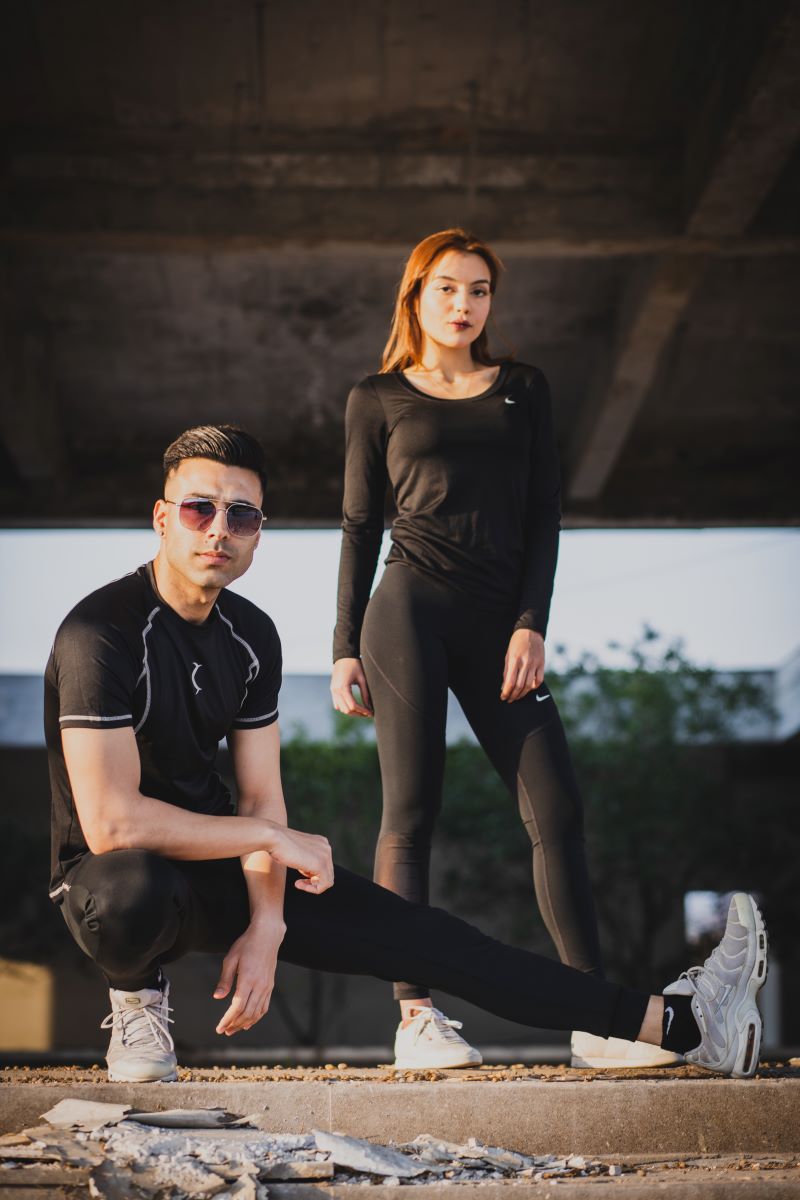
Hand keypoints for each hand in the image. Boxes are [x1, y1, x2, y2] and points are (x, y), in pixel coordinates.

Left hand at [213, 918, 285, 1035]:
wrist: (267, 935)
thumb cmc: (247, 945)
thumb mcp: (231, 959)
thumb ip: (225, 980)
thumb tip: (218, 997)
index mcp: (248, 979)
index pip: (237, 1007)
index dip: (228, 1019)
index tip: (219, 1027)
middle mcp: (260, 985)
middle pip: (247, 1013)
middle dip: (234, 1025)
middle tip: (224, 1031)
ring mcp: (267, 986)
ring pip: (257, 1012)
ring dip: (245, 1023)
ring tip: (234, 1029)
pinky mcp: (270, 986)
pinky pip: (264, 1006)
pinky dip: (256, 1017)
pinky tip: (249, 1021)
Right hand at [264, 824, 333, 893]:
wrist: (274, 838)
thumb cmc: (279, 846)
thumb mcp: (298, 852)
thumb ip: (307, 859)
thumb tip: (310, 873)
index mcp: (322, 843)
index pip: (325, 866)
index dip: (313, 876)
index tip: (300, 878)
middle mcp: (326, 847)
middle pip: (328, 873)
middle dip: (313, 881)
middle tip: (299, 882)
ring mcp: (325, 856)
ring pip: (328, 881)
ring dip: (313, 886)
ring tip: (298, 883)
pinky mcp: (320, 865)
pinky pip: (324, 885)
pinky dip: (312, 889)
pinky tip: (297, 884)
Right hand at [331, 657, 372, 717]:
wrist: (344, 655)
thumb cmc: (355, 665)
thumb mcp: (362, 679)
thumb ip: (365, 694)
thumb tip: (370, 707)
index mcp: (343, 687)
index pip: (353, 705)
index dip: (362, 711)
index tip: (371, 713)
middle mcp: (335, 690)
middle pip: (346, 710)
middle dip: (358, 713)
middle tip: (368, 713)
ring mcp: (332, 690)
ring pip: (341, 709)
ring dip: (351, 712)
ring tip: (362, 711)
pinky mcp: (332, 689)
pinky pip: (337, 704)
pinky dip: (345, 707)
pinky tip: (354, 706)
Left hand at [500, 629, 544, 702]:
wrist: (530, 631)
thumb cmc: (516, 643)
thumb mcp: (508, 655)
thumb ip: (507, 671)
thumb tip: (504, 686)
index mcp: (514, 660)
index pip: (510, 682)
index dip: (506, 692)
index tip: (503, 697)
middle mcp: (525, 663)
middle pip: (519, 686)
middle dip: (513, 695)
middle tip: (510, 699)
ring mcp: (534, 664)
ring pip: (529, 685)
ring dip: (522, 694)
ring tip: (517, 696)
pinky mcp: (542, 664)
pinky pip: (539, 680)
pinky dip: (534, 686)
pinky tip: (529, 688)